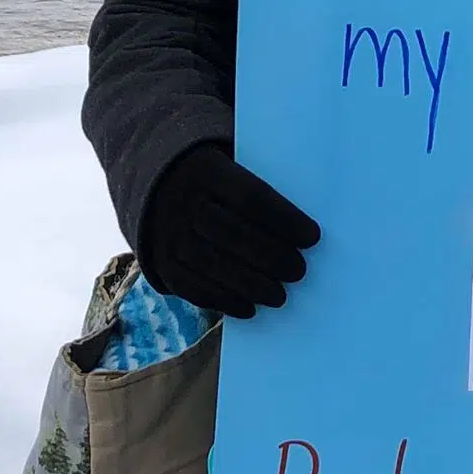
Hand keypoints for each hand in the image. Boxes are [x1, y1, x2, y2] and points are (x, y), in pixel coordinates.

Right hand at [137, 143, 320, 318]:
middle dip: (270, 256)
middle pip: (232, 233)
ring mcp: (168, 233)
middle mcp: (184, 201)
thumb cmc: (222, 182)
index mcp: (209, 170)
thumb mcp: (236, 165)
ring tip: (281, 296)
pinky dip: (222, 300)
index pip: (252, 197)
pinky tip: (250, 308)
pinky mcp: (161, 261)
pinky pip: (190, 286)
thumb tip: (309, 224)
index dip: (284, 219)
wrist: (159, 185)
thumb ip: (266, 185)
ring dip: (250, 285)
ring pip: (211, 263)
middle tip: (300, 272)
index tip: (313, 237)